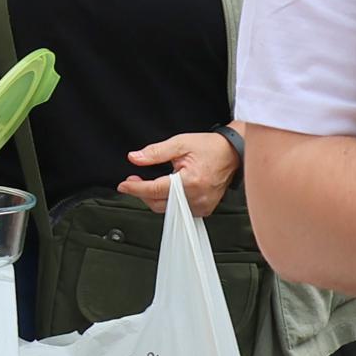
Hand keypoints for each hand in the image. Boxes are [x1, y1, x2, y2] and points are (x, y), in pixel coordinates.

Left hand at [119, 133, 237, 217]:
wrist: (232, 153)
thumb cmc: (210, 148)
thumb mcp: (180, 143)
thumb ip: (155, 152)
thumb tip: (135, 158)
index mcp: (190, 181)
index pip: (155, 189)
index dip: (136, 188)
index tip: (123, 185)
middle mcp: (196, 197)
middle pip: (158, 203)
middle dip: (143, 193)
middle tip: (134, 181)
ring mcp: (201, 206)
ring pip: (168, 210)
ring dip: (155, 198)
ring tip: (150, 184)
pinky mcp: (204, 209)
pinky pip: (179, 211)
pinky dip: (170, 202)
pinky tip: (168, 191)